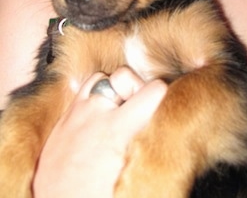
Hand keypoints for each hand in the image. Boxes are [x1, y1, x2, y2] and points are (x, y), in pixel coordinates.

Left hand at [33, 67, 166, 197]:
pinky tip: (102, 111)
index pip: (154, 89)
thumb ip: (149, 138)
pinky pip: (85, 86)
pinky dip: (96, 91)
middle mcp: (98, 114)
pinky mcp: (66, 116)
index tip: (161, 108)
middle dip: (138, 89)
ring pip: (104, 77)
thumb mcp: (135, 168)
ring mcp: (78, 112)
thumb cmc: (98, 193)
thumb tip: (167, 123)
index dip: (163, 95)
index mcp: (119, 129)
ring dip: (115, 90)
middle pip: (126, 75)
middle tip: (140, 113)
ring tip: (119, 111)